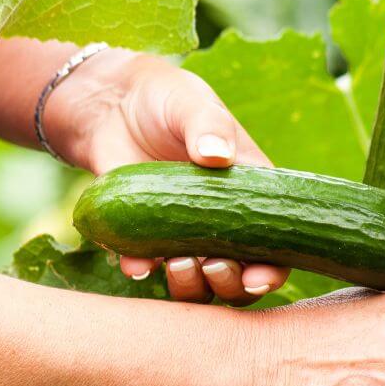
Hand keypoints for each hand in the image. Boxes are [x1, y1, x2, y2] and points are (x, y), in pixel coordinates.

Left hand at [45, 50, 290, 304]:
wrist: (111, 104)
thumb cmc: (167, 98)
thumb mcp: (191, 103)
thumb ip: (208, 125)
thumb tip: (217, 155)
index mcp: (248, 194)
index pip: (274, 245)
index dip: (272, 270)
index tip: (258, 278)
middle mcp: (220, 223)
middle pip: (238, 277)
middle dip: (229, 284)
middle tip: (212, 266)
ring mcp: (182, 234)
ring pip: (197, 284)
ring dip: (191, 287)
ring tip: (177, 264)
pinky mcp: (143, 236)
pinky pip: (146, 267)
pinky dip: (142, 271)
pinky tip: (136, 264)